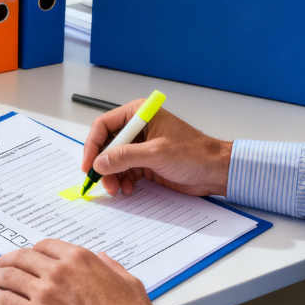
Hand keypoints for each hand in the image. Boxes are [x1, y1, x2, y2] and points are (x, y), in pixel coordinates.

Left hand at [0, 239, 162, 304]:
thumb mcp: (128, 282)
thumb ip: (112, 266)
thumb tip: (103, 258)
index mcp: (79, 259)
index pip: (46, 246)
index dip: (34, 251)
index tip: (29, 255)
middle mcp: (58, 270)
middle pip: (23, 258)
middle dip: (9, 259)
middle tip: (1, 263)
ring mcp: (44, 293)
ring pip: (11, 277)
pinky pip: (8, 301)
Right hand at [82, 100, 232, 196]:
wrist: (216, 171)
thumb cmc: (194, 154)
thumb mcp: (156, 153)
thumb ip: (126, 157)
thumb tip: (100, 162)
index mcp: (139, 115)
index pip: (104, 126)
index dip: (93, 145)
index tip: (89, 165)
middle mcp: (138, 129)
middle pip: (107, 145)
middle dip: (103, 165)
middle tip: (102, 182)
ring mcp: (141, 146)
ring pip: (114, 161)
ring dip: (112, 176)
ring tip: (117, 189)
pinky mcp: (146, 162)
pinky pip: (125, 171)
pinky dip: (123, 181)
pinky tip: (128, 189)